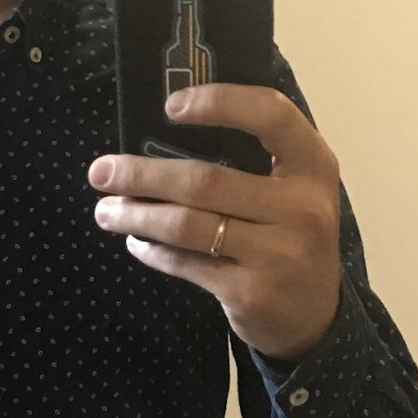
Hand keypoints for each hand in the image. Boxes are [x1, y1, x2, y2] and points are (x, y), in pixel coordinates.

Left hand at [88, 82, 342, 363]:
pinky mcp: (251, 292)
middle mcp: (302, 207)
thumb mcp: (292, 191)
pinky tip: (137, 241)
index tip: (170, 107)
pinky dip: (153, 250)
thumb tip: (160, 141)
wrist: (316, 315)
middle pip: (206, 180)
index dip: (220, 102)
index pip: (271, 115)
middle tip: (101, 172)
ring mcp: (279, 254)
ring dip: (136, 215)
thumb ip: (252, 162)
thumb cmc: (291, 237)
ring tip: (106, 211)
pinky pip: (185, 263)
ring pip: (187, 225)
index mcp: (314, 166)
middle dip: (143, 175)